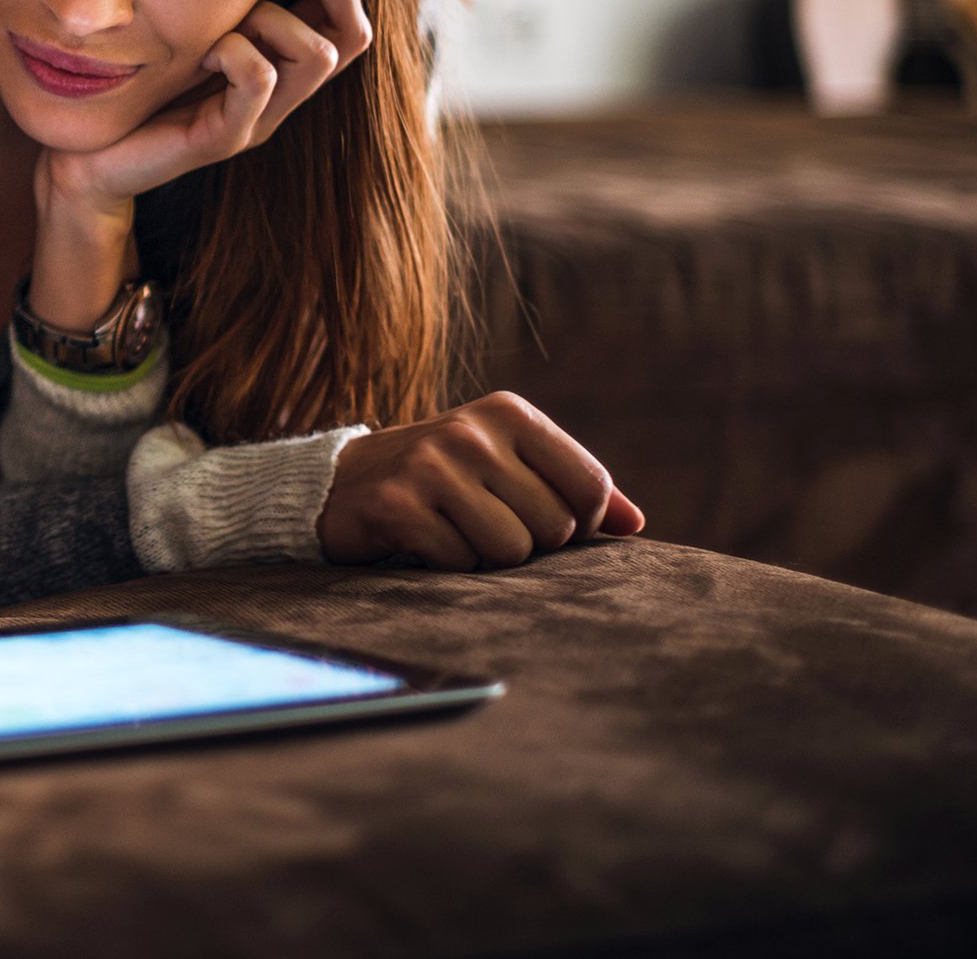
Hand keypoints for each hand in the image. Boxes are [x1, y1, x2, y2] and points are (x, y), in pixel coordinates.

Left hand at [41, 0, 372, 218]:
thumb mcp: (191, 27)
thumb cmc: (139, 82)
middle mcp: (281, 96)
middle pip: (353, 37)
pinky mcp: (225, 138)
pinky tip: (199, 55)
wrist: (93, 157)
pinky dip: (233, 51)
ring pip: (317, 55)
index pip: (350, 21)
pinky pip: (260, 78)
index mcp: (279, 65)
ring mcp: (257, 120)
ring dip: (271, 19)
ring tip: (221, 28)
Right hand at [317, 392, 645, 569]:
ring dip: (485, 557)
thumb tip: (634, 523)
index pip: (590, 486)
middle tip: (483, 523)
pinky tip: (422, 538)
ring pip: (511, 550)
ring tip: (453, 530)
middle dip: (528, 543)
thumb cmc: (442, 479)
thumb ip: (570, 488)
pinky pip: (460, 563)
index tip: (542, 521)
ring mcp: (432, 465)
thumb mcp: (506, 464)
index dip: (580, 524)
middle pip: (554, 527)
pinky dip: (445, 564)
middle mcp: (472, 431)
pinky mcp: (398, 505)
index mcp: (509, 413)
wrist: (341, 484)